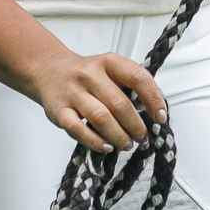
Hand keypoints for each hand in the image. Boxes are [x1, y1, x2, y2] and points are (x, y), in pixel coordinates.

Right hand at [28, 46, 169, 151]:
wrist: (49, 70)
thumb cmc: (87, 75)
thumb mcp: (110, 69)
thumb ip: (129, 86)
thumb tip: (152, 113)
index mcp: (109, 62)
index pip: (138, 77)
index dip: (153, 99)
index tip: (161, 117)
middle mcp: (90, 75)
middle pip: (119, 104)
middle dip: (136, 125)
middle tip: (143, 137)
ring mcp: (73, 93)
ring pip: (101, 118)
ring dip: (119, 136)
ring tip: (127, 144)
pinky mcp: (59, 111)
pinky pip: (78, 130)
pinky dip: (95, 142)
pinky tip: (107, 147)